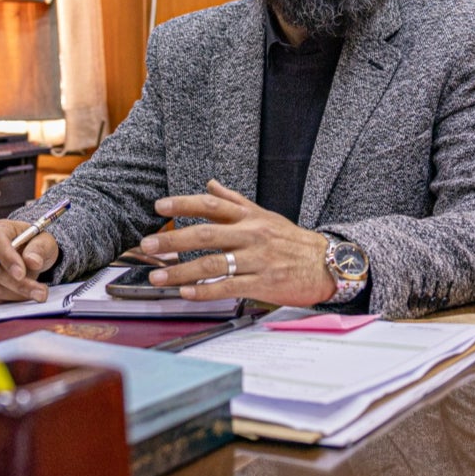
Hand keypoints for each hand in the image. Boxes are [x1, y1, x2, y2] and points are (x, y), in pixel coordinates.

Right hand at [0, 218, 61, 302]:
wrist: (26, 255)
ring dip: (15, 294)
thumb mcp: (44, 241)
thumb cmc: (33, 244)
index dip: (8, 259)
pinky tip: (23, 295)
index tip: (21, 274)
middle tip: (40, 292)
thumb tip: (32, 261)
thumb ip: (39, 249)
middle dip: (17, 284)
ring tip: (37, 294)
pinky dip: (7, 299)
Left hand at [140, 180, 336, 306]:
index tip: (159, 207)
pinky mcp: (263, 283)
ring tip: (157, 276)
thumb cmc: (293, 242)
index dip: (184, 204)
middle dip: (172, 240)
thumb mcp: (265, 216)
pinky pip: (228, 286)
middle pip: (205, 234)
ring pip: (212, 263)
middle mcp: (251, 235)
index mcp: (250, 217)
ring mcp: (256, 260)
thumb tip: (211, 183)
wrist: (327, 265)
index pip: (212, 205)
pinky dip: (205, 290)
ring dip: (180, 271)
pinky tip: (186, 293)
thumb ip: (235, 202)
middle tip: (147, 244)